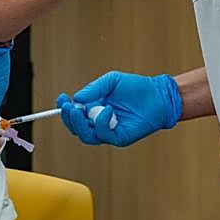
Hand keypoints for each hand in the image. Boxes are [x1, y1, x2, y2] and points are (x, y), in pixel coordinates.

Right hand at [57, 70, 181, 146]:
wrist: (158, 96)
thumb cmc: (136, 87)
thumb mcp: (111, 81)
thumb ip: (93, 89)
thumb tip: (76, 98)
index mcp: (94, 108)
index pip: (74, 114)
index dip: (65, 109)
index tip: (61, 99)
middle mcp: (99, 121)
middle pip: (76, 128)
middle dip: (69, 118)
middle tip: (68, 107)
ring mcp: (109, 131)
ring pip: (86, 136)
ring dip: (80, 124)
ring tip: (80, 110)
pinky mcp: (119, 138)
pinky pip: (104, 135)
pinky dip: (102, 122)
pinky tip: (108, 109)